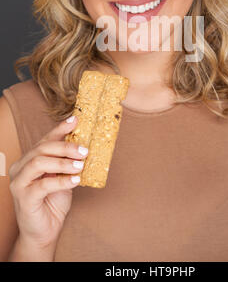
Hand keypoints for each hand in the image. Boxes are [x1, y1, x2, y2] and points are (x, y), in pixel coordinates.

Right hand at [8, 116, 87, 249]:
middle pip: (41, 149)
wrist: (45, 231)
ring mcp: (19, 183)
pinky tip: (76, 180)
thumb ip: (67, 161)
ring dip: (63, 162)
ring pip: (39, 163)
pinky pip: (43, 185)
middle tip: (84, 150)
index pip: (45, 140)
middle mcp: (20, 168)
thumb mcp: (62, 176)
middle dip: (65, 146)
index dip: (60, 129)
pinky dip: (62, 181)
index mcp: (29, 160)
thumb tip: (85, 144)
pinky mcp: (24, 198)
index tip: (76, 119)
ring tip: (81, 164)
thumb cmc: (53, 202)